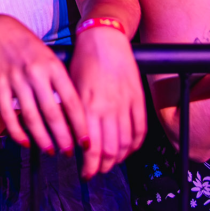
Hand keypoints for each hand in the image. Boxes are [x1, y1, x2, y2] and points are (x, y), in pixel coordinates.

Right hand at [0, 14, 87, 155]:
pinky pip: (7, 113)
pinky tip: (24, 142)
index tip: (86, 141)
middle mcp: (35, 73)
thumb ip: (61, 83)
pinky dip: (16, 131)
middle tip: (69, 151)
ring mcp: (16, 78)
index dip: (80, 125)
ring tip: (50, 150)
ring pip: (30, 116)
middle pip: (52, 113)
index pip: (71, 101)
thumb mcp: (50, 58)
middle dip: (62, 137)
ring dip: (42, 138)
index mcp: (53, 66)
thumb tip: (74, 115)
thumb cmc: (28, 47)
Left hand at [69, 24, 145, 178]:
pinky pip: (140, 129)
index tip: (84, 172)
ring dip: (119, 158)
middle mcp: (108, 108)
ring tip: (111, 162)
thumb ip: (71, 113)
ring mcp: (126, 104)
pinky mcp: (138, 99)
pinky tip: (129, 149)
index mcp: (88, 106)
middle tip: (97, 171)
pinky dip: (135, 144)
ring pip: (126, 143)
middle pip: (110, 151)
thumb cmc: (82, 59)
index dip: (89, 166)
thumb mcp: (69, 87)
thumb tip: (70, 137)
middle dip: (103, 167)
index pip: (91, 148)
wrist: (103, 37)